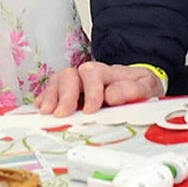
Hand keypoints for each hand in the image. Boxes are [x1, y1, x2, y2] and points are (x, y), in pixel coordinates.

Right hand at [36, 61, 163, 116]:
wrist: (138, 84)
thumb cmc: (140, 86)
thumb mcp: (147, 87)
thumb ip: (134, 90)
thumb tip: (111, 95)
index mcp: (109, 72)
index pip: (94, 73)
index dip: (90, 92)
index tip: (91, 110)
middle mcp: (90, 74)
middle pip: (71, 75)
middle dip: (65, 95)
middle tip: (62, 114)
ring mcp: (78, 81)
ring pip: (59, 80)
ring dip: (51, 95)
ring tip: (47, 112)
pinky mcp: (70, 90)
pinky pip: (52, 88)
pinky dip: (45, 97)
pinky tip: (40, 106)